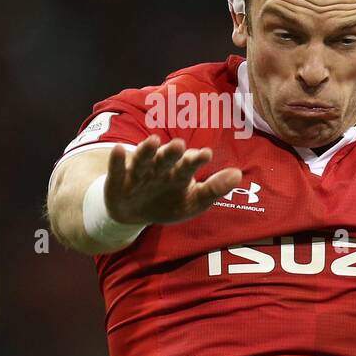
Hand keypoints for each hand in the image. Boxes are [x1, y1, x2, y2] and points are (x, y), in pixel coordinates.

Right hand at [104, 136, 241, 225]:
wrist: (135, 214)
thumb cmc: (169, 203)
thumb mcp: (194, 201)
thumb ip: (214, 189)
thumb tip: (238, 174)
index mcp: (179, 173)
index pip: (189, 165)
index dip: (196, 161)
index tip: (206, 154)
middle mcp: (159, 169)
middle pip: (166, 160)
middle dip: (172, 153)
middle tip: (180, 145)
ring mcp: (138, 174)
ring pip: (143, 161)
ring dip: (147, 151)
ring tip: (152, 140)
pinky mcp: (118, 181)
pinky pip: (117, 170)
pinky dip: (118, 161)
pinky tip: (120, 150)